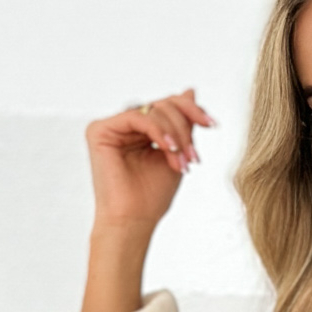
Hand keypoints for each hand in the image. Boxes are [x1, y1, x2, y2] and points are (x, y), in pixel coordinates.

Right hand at [79, 90, 214, 311]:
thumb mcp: (177, 153)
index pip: (168, 106)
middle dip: (185, 128)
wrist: (134, 221)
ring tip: (182, 161)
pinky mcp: (99, 131)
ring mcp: (111, 127)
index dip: (192, 110)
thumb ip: (183, 124)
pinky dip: (158, 131)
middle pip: (163, 104)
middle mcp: (125, 126)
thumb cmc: (152, 196)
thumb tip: (190, 90)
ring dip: (175, 135)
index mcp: (141, 130)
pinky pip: (137, 117)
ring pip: (153, 110)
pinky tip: (169, 150)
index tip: (212, 124)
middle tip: (193, 157)